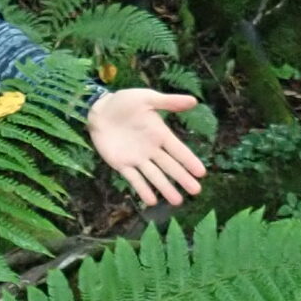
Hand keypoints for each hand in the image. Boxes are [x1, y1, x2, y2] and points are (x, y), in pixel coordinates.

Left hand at [85, 89, 207, 208]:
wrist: (99, 110)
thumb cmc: (124, 101)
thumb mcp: (146, 98)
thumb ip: (168, 102)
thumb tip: (194, 101)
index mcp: (160, 134)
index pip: (178, 150)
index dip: (189, 161)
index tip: (201, 173)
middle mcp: (151, 149)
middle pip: (170, 166)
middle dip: (182, 178)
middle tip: (195, 191)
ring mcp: (137, 158)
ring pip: (154, 176)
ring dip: (165, 188)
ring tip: (177, 201)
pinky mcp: (121, 164)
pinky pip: (134, 178)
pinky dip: (142, 189)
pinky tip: (151, 201)